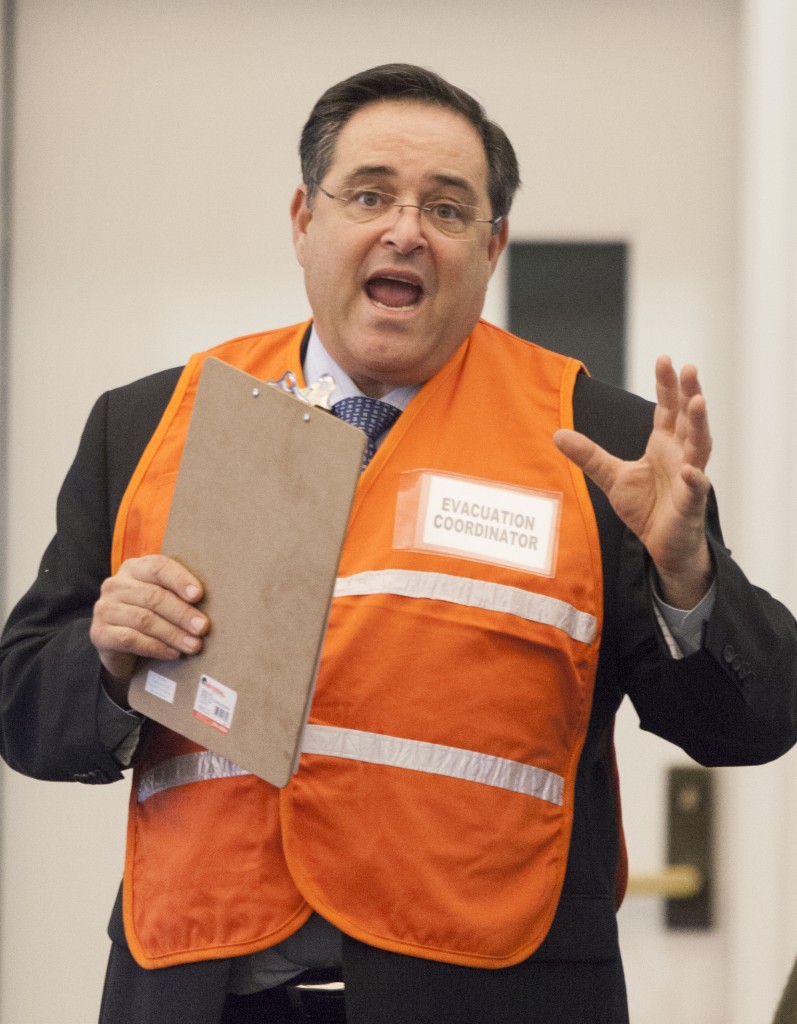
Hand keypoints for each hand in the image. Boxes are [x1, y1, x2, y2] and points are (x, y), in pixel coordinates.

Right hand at [90, 554, 208, 704]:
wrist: (120, 647)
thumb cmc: (151, 617)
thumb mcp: (164, 601)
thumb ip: (180, 595)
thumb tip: (214, 604)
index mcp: (135, 568)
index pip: (158, 567)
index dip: (180, 580)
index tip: (199, 595)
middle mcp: (116, 584)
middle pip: (154, 596)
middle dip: (182, 613)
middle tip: (203, 628)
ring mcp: (105, 608)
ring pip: (144, 619)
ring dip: (173, 634)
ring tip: (194, 645)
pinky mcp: (100, 633)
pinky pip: (131, 639)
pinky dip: (156, 647)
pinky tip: (173, 653)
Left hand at [554, 357, 713, 608]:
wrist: (661, 545)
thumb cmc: (646, 507)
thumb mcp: (611, 477)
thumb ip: (589, 455)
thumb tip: (557, 434)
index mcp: (665, 444)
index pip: (668, 409)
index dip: (668, 385)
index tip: (665, 360)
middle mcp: (682, 455)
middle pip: (689, 418)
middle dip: (690, 393)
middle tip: (689, 368)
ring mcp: (690, 478)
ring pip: (700, 446)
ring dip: (700, 424)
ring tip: (698, 402)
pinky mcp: (691, 504)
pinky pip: (696, 489)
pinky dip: (694, 479)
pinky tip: (691, 470)